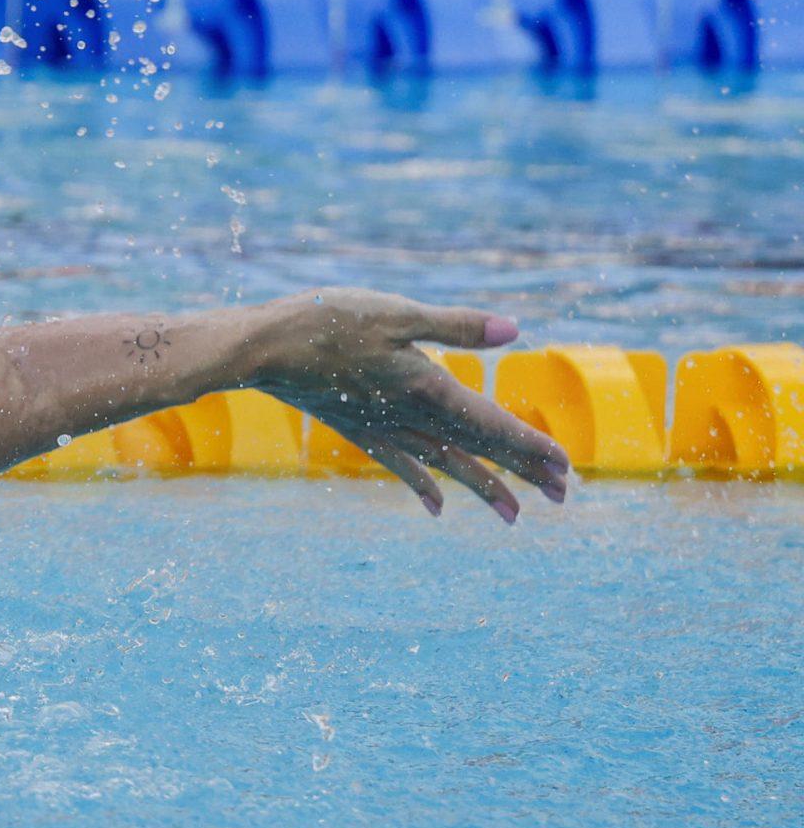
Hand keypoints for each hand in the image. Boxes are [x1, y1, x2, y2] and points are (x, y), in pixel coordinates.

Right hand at [247, 288, 570, 521]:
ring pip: (444, 464)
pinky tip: (437, 506)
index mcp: (427, 387)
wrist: (262, 350)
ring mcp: (383, 428)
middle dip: (520, 472)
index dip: (529, 446)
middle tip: (562, 496)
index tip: (565, 469)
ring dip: (481, 487)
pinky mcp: (358, 429)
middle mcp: (410, 416)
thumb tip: (514, 330)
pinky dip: (423, 485)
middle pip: (477, 449)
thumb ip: (456, 326)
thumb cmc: (328, 321)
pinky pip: (400, 464)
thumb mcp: (397, 313)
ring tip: (514, 514)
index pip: (491, 423)